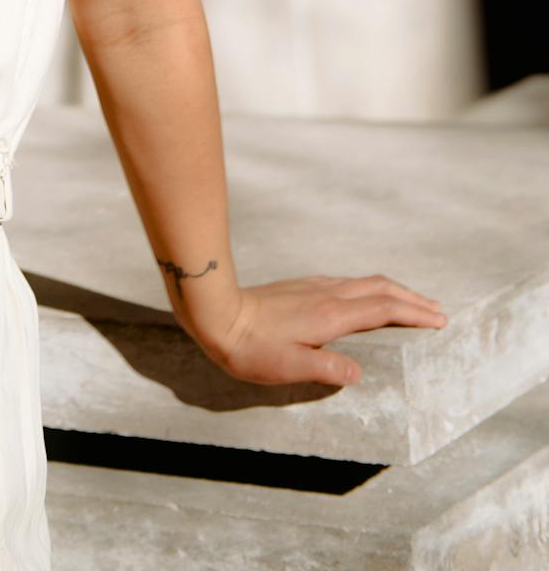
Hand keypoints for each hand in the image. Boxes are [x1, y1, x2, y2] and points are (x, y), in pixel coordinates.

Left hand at [184, 274, 446, 387]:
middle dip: (412, 298)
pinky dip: (371, 290)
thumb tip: (359, 372)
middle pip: (380, 289)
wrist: (216, 311)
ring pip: (364, 283)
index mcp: (331, 315)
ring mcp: (314, 287)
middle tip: (437, 310)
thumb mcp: (289, 366)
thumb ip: (326, 368)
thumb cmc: (251, 346)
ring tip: (410, 303)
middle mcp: (327, 294)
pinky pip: (349, 283)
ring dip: (393, 291)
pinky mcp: (302, 287)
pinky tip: (366, 299)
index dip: (414, 313)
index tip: (439, 319)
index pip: (383, 309)